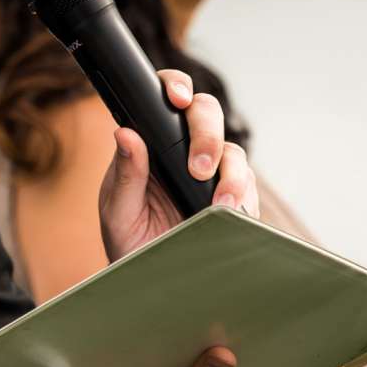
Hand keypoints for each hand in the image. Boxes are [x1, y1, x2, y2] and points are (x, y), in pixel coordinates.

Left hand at [99, 71, 259, 263]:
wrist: (152, 280)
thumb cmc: (128, 241)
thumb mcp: (117, 211)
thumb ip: (126, 174)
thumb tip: (125, 133)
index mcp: (151, 143)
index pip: (167, 98)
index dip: (176, 87)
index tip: (177, 99)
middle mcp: (184, 150)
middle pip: (208, 115)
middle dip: (208, 135)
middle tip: (199, 168)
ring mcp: (213, 173)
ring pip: (234, 152)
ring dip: (230, 175)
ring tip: (217, 205)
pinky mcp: (234, 198)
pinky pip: (249, 188)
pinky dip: (244, 198)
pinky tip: (230, 215)